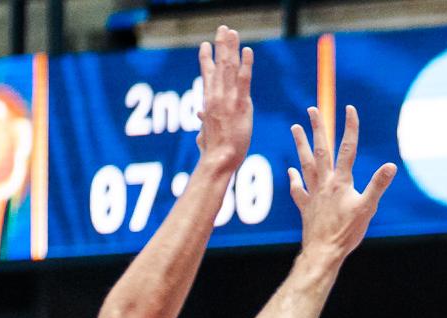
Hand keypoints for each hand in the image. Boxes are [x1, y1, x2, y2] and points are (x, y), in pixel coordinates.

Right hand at [195, 26, 251, 168]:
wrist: (218, 159)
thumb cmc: (212, 151)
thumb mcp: (205, 132)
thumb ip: (203, 120)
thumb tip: (200, 114)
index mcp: (208, 102)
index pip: (207, 75)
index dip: (206, 59)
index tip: (205, 45)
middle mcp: (216, 96)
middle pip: (218, 65)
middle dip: (220, 45)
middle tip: (222, 29)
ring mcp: (227, 99)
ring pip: (229, 68)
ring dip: (231, 47)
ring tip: (232, 32)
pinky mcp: (240, 105)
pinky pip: (244, 80)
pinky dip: (245, 64)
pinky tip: (247, 50)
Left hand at [290, 105, 396, 261]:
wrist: (324, 252)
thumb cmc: (347, 232)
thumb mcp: (368, 208)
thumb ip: (378, 185)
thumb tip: (391, 166)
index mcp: (341, 181)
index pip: (347, 149)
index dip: (350, 127)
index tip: (349, 109)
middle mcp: (325, 183)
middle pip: (321, 150)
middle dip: (317, 128)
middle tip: (312, 109)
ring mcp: (313, 194)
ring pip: (305, 164)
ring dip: (301, 145)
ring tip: (295, 128)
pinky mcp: (306, 207)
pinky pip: (298, 190)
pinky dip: (294, 179)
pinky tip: (291, 170)